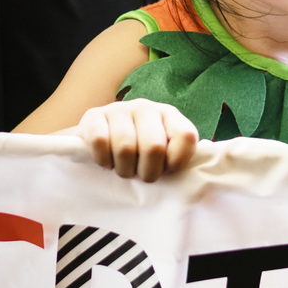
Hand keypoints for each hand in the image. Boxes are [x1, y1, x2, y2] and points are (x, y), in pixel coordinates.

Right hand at [76, 99, 197, 181]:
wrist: (100, 140)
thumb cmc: (138, 154)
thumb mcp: (162, 154)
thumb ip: (176, 159)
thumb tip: (193, 180)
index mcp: (170, 115)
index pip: (186, 136)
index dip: (177, 162)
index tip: (166, 171)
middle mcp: (146, 107)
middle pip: (154, 146)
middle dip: (148, 172)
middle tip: (142, 176)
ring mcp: (119, 108)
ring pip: (125, 147)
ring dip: (124, 169)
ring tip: (124, 170)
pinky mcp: (93, 115)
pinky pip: (100, 142)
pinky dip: (103, 160)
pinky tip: (106, 162)